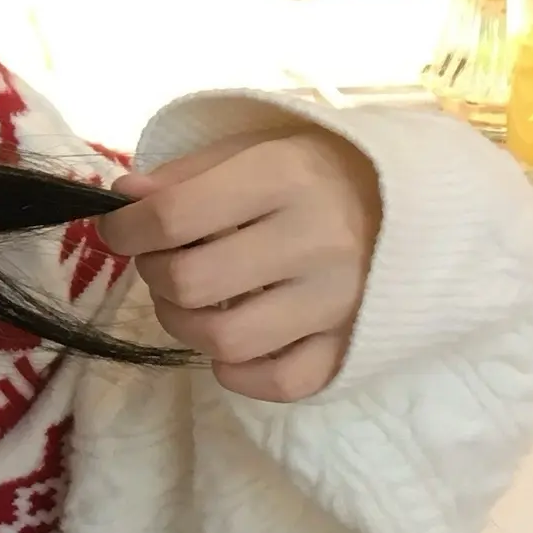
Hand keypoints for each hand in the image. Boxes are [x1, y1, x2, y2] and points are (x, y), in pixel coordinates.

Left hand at [96, 128, 382, 402]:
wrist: (413, 198)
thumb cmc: (313, 169)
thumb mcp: (249, 149)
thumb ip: (182, 175)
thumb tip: (124, 198)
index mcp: (285, 178)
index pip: (172, 217)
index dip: (125, 229)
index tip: (119, 229)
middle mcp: (317, 241)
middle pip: (190, 284)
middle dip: (155, 274)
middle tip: (163, 260)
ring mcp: (339, 301)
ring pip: (225, 341)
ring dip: (184, 324)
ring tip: (189, 300)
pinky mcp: (352, 345)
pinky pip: (280, 383)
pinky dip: (238, 372)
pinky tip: (231, 343)